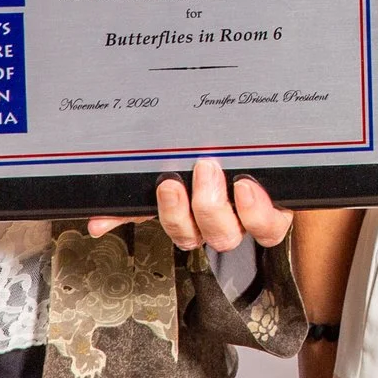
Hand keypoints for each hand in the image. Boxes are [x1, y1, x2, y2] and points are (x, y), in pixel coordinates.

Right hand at [87, 158, 292, 251]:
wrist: (280, 142)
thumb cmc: (227, 156)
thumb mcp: (183, 166)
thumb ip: (142, 195)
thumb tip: (96, 222)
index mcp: (195, 214)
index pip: (167, 227)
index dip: (148, 221)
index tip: (139, 197)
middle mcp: (221, 221)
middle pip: (196, 235)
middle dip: (186, 210)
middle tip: (192, 172)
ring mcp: (250, 217)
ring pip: (227, 234)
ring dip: (215, 208)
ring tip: (217, 172)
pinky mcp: (280, 210)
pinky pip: (269, 225)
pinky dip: (255, 211)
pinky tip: (247, 187)